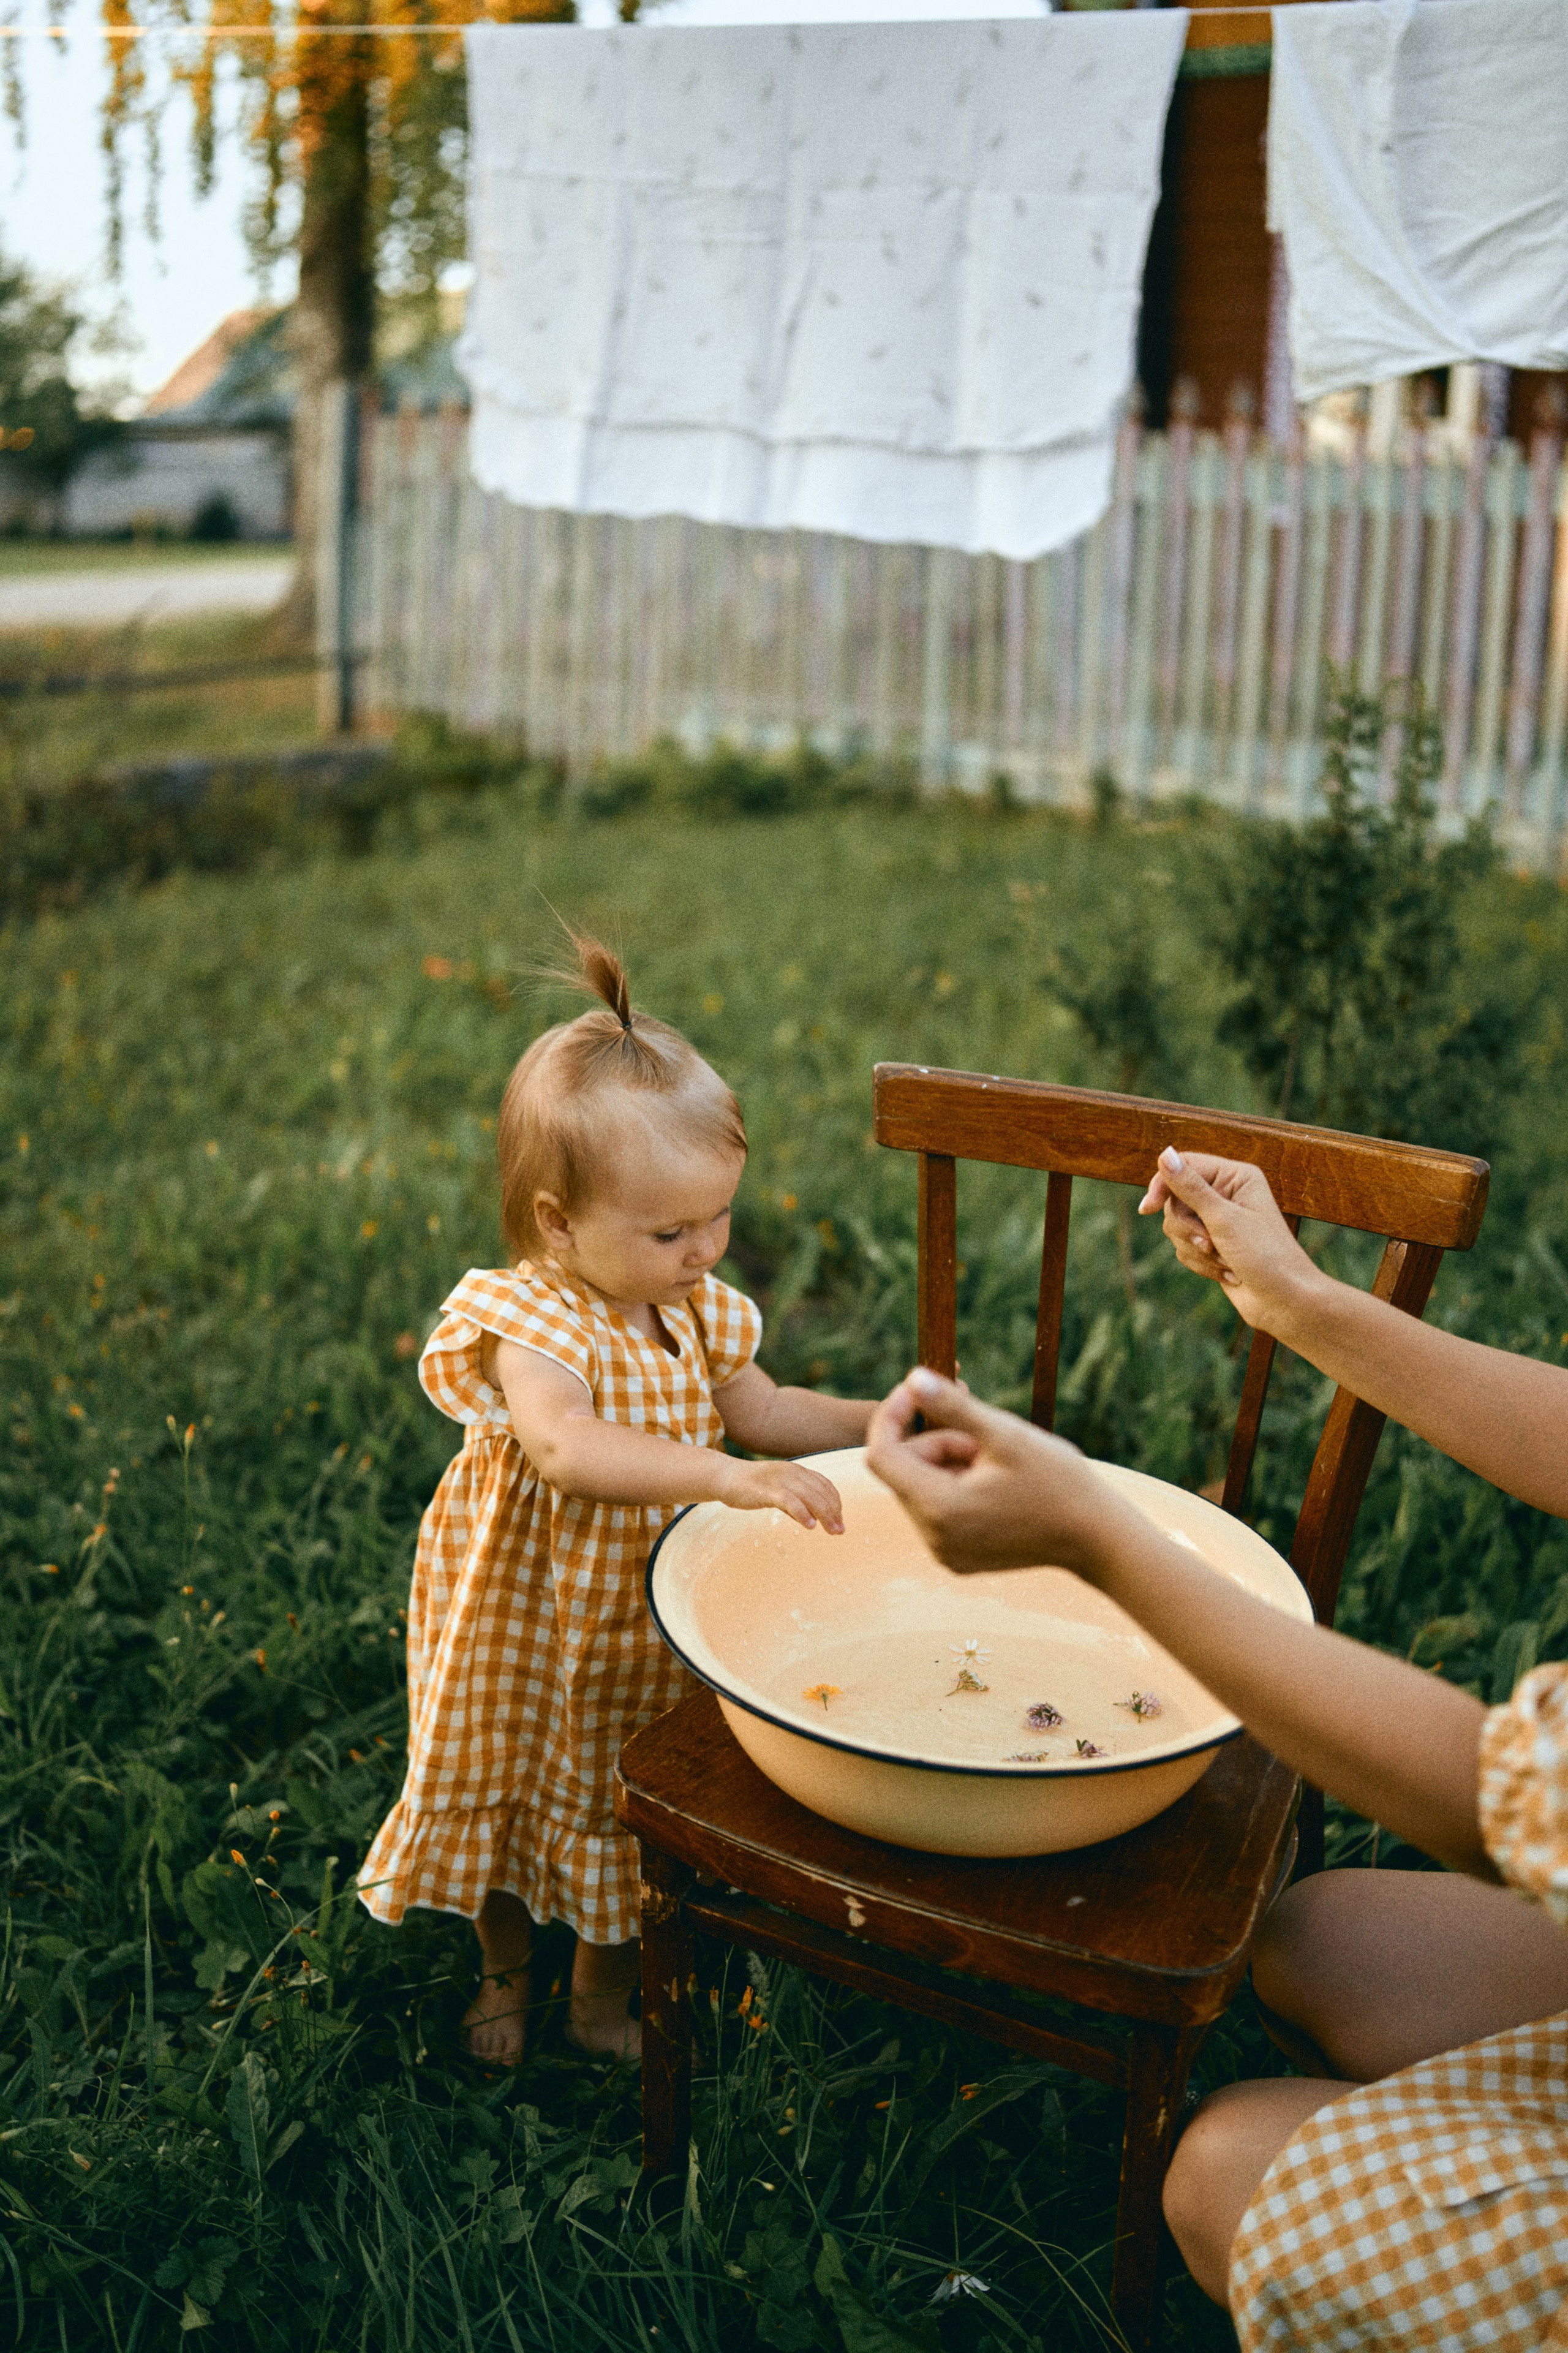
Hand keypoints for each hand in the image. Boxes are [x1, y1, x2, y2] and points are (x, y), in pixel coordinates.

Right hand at [718, 1456, 845, 1532]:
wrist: (725, 1477)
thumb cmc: (752, 1487)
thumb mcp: (778, 1493)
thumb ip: (794, 1504)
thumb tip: (810, 1519)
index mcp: (796, 1471)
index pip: (825, 1485)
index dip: (836, 1503)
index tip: (840, 1520)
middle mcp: (792, 1472)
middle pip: (821, 1492)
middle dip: (834, 1512)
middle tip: (840, 1531)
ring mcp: (779, 1480)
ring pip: (810, 1496)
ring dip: (824, 1514)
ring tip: (832, 1531)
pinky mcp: (766, 1490)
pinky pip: (789, 1501)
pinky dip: (802, 1512)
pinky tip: (810, 1525)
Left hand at [864, 1369, 1128, 1579]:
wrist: (1097, 1539)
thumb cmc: (1058, 1482)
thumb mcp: (1005, 1435)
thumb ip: (953, 1407)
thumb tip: (913, 1377)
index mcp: (939, 1508)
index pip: (881, 1453)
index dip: (892, 1414)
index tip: (917, 1389)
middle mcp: (933, 1538)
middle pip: (904, 1470)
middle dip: (936, 1441)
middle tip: (984, 1436)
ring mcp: (944, 1553)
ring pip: (921, 1488)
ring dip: (948, 1463)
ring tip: (997, 1463)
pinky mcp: (958, 1559)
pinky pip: (937, 1511)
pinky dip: (956, 1488)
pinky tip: (997, 1486)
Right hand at [1137, 1148, 1326, 1336]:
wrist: (1283, 1302)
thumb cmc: (1264, 1256)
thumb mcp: (1224, 1219)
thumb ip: (1190, 1187)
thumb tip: (1164, 1154)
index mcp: (1235, 1176)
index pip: (1184, 1166)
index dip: (1163, 1185)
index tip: (1147, 1208)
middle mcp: (1226, 1194)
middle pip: (1175, 1200)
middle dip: (1188, 1228)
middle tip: (1210, 1243)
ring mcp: (1218, 1221)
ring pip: (1176, 1227)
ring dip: (1196, 1249)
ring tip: (1224, 1261)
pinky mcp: (1212, 1245)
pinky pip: (1183, 1248)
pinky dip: (1201, 1263)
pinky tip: (1227, 1273)